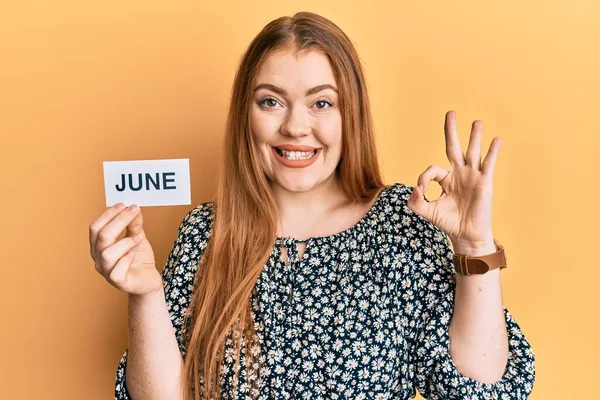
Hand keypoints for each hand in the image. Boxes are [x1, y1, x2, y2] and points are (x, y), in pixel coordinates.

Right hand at [89, 203, 161, 295]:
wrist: (149, 280)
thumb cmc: (139, 258)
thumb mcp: (138, 237)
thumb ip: (134, 224)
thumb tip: (133, 208)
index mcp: (99, 246)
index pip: (96, 227)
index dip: (108, 214)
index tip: (124, 204)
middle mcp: (98, 258)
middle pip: (101, 237)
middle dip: (119, 221)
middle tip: (134, 211)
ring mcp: (106, 271)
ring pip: (107, 253)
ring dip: (125, 242)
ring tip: (139, 238)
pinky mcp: (118, 282)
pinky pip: (116, 271)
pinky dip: (126, 260)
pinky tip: (134, 255)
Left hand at [407, 110, 499, 249]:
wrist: (466, 235)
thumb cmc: (448, 223)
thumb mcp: (427, 211)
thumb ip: (415, 202)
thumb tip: (415, 189)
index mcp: (446, 180)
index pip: (433, 170)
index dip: (424, 178)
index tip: (421, 190)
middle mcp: (459, 174)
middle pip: (454, 148)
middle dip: (451, 131)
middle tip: (450, 113)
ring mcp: (473, 177)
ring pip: (472, 152)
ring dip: (474, 137)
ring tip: (477, 122)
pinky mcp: (485, 182)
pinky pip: (489, 164)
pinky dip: (492, 152)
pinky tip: (496, 140)